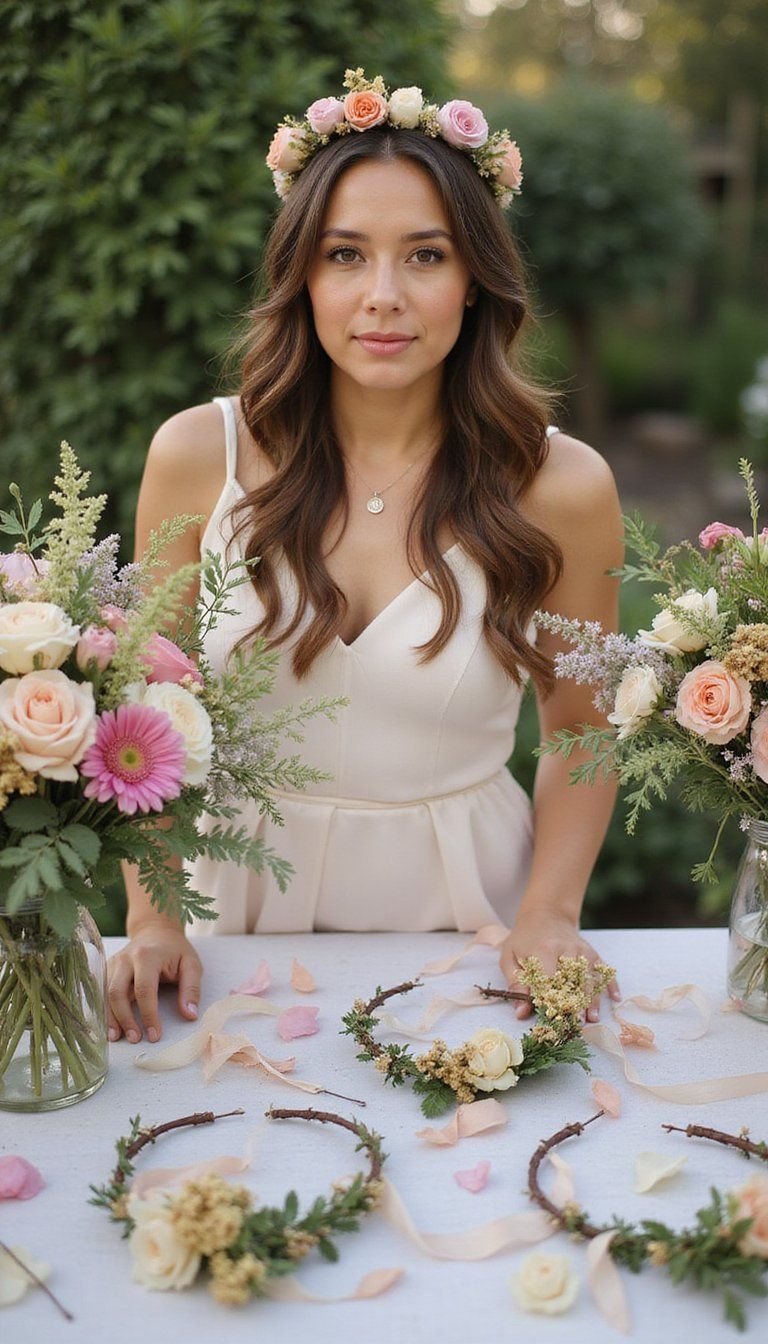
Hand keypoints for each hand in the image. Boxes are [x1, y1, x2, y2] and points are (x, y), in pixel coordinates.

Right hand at [107, 925, 202, 1043]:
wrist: (155, 931)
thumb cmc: (174, 950)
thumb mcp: (191, 964)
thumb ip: (191, 989)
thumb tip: (190, 1015)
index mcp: (147, 956)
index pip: (144, 990)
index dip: (148, 1015)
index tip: (154, 1035)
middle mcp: (125, 959)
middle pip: (117, 993)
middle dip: (124, 1019)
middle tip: (135, 1039)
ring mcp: (113, 963)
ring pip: (105, 994)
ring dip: (110, 1018)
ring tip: (117, 1037)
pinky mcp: (107, 969)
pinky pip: (101, 992)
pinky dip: (104, 1010)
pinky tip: (109, 1026)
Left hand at [499, 910, 619, 1021]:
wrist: (545, 915)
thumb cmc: (524, 940)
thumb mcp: (510, 958)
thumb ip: (516, 984)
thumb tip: (521, 1012)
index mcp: (544, 950)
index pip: (550, 980)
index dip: (552, 1000)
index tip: (553, 1018)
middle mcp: (567, 949)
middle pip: (573, 980)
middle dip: (575, 1003)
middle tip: (576, 1024)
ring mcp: (582, 950)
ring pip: (590, 977)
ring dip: (592, 999)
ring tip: (592, 1019)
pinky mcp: (592, 952)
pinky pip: (603, 968)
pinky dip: (610, 983)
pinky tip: (615, 999)